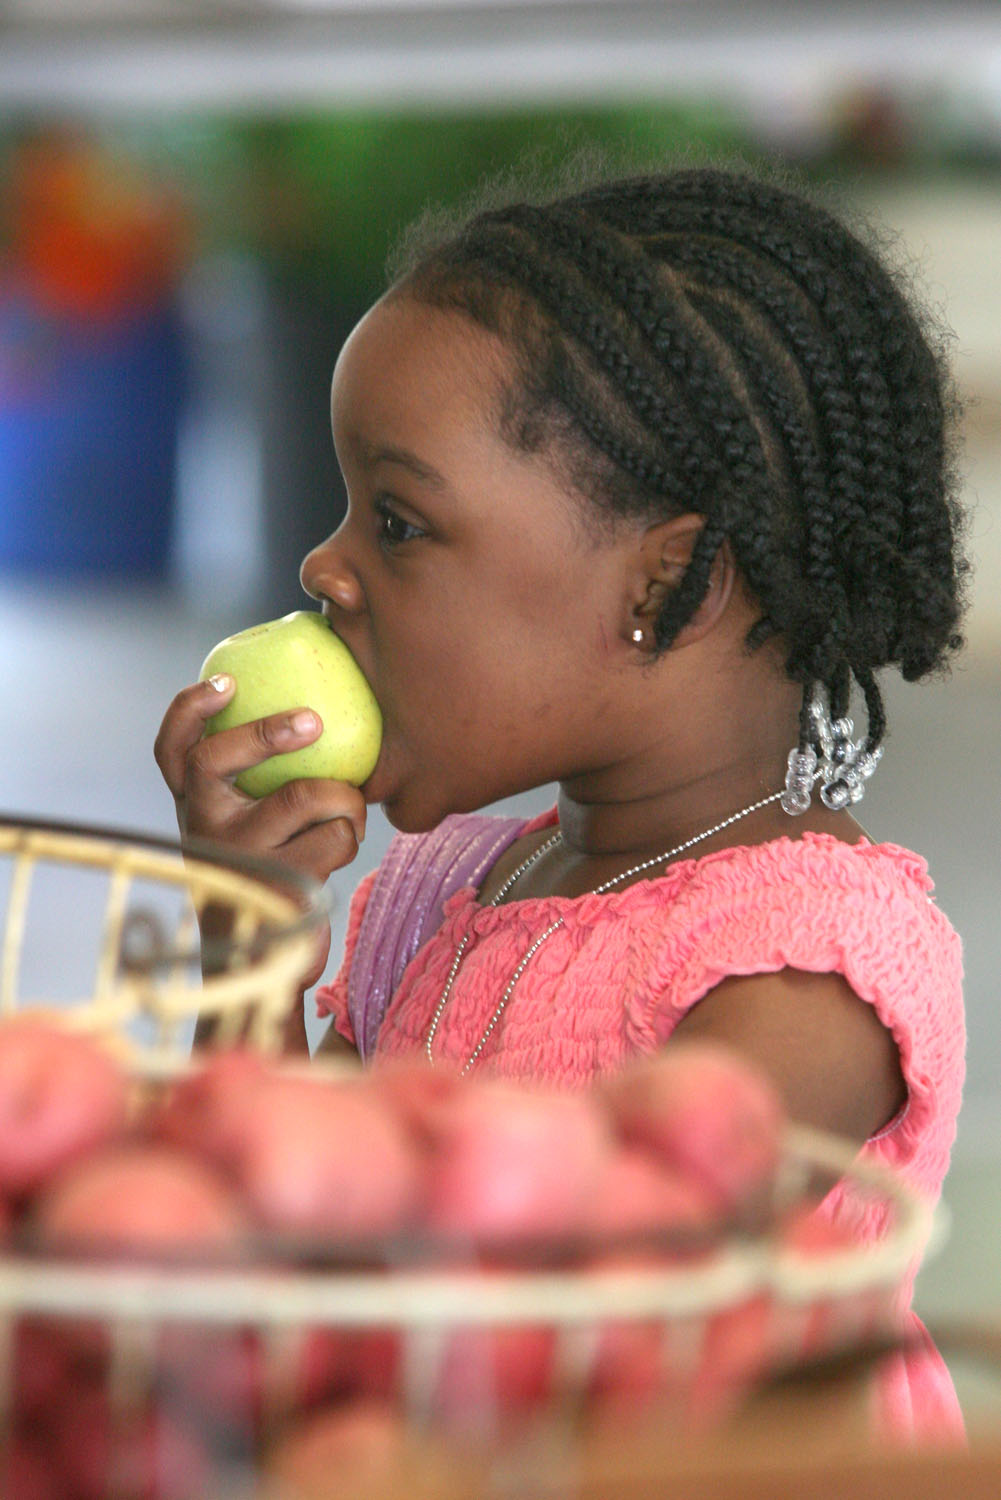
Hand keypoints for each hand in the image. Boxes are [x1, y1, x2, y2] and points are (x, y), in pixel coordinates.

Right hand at [154, 675, 366, 886]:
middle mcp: (206, 828)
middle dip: (267, 731)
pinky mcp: (282, 883)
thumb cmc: (270, 871)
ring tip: (352, 810)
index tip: (225, 682)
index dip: (189, 710)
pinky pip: (336, 835)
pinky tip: (346, 843)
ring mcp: (241, 856)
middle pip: (216, 759)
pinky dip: (353, 834)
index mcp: (197, 807)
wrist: (267, 956)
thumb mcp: (248, 829)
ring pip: (303, 795)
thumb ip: (257, 786)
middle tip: (312, 721)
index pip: (172, 751)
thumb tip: (315, 713)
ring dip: (344, 797)